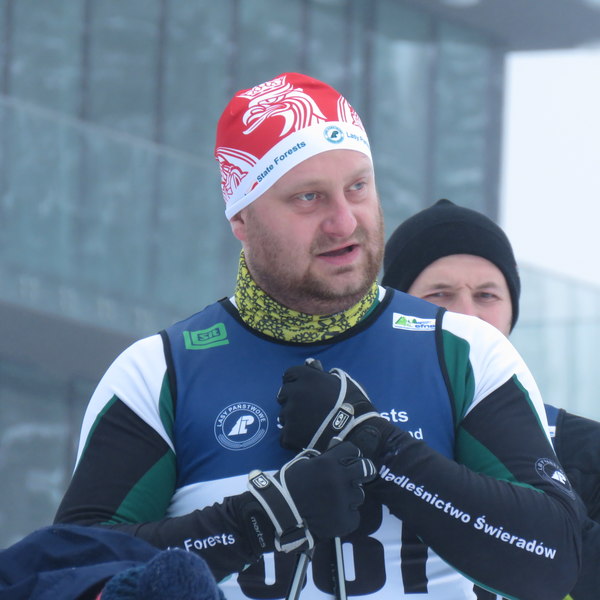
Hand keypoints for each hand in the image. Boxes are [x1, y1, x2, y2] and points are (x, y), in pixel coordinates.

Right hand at [247, 442, 375, 552]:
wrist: (278, 514)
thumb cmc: (288, 485)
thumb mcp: (304, 464)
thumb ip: (324, 457)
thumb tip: (337, 444)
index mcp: (328, 463)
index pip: (352, 450)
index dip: (350, 454)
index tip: (349, 459)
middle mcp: (339, 479)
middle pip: (365, 469)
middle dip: (364, 470)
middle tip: (360, 475)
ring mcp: (343, 501)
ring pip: (359, 495)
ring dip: (350, 496)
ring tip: (335, 501)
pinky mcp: (345, 521)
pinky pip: (354, 515)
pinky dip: (346, 515)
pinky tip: (333, 515)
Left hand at [277, 359, 380, 452]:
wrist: (356, 432)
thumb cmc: (353, 404)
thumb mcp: (341, 381)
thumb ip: (322, 373)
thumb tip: (310, 363)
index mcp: (307, 377)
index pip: (289, 374)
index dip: (296, 382)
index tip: (304, 390)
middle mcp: (295, 392)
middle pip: (283, 394)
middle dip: (292, 400)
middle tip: (307, 409)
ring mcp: (290, 413)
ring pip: (283, 415)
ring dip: (293, 419)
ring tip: (310, 425)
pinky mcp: (289, 433)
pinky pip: (285, 435)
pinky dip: (293, 437)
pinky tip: (306, 437)